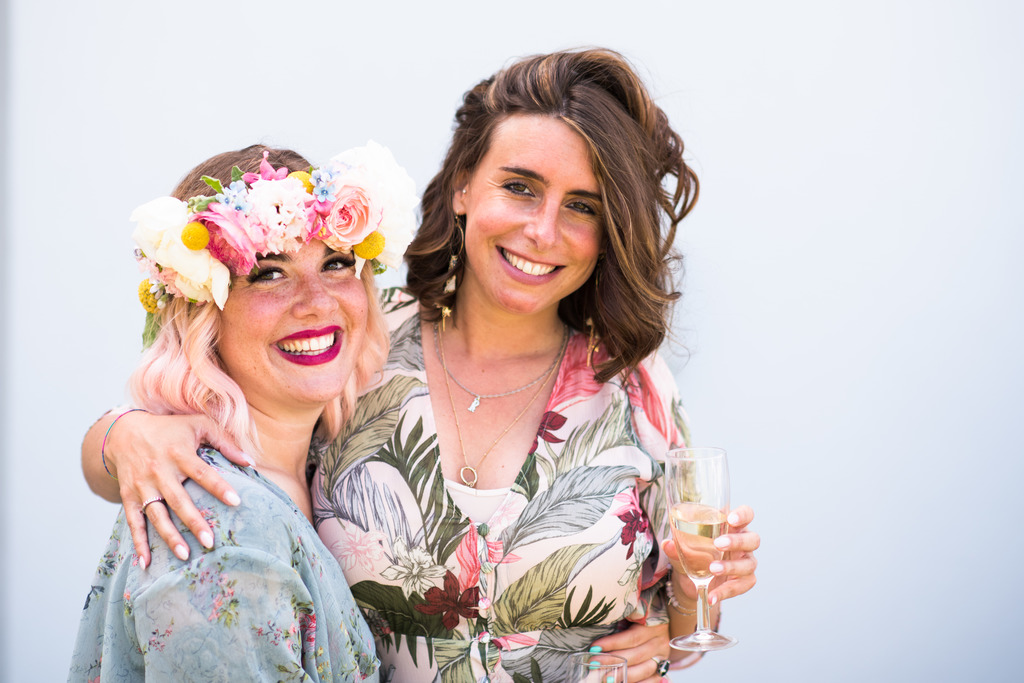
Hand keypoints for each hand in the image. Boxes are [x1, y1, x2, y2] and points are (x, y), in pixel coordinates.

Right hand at [101, 411, 250, 566]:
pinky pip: (133, 522)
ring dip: (169, 536)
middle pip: (178, 500)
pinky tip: (145, 563)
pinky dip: (138, 542)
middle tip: (210, 542)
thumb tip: (251, 461)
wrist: (124, 432)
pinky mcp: (128, 496)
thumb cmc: (170, 429)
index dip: (219, 487)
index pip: (201, 472)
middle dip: (193, 522)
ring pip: (156, 515)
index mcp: (179, 453)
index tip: (236, 502)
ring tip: (185, 555)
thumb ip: (225, 441)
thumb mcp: (198, 425)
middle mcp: (159, 471)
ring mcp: (142, 486)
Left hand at [590, 621, 669, 682]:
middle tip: (595, 664)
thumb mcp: (631, 614)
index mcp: (652, 625)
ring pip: (645, 669)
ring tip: (606, 677)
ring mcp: (662, 657)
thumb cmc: (638, 618)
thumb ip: (620, 619)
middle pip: (636, 655)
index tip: (594, 647)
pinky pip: (653, 679)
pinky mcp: (662, 668)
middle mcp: (659, 642)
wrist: (658, 624)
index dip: (613, 643)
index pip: (631, 637)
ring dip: (624, 675)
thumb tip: (598, 624)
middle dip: (613, 660)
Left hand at [662, 504, 759, 605]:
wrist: (691, 581)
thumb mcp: (682, 549)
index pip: (746, 514)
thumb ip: (676, 546)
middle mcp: (743, 543)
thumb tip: (667, 544)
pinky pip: (741, 586)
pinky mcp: (744, 581)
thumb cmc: (692, 554)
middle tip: (718, 544)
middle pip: (753, 539)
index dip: (743, 515)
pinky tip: (712, 595)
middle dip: (737, 541)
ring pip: (749, 564)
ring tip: (712, 569)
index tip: (731, 519)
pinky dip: (725, 591)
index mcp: (731, 527)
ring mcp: (746, 562)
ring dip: (731, 567)